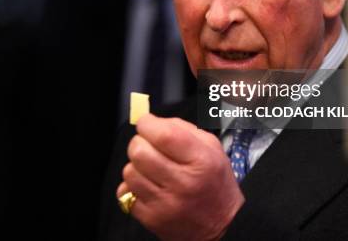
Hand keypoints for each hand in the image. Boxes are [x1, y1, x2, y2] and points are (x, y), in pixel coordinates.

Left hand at [117, 114, 243, 240]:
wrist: (222, 226)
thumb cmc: (214, 181)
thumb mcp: (211, 148)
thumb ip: (182, 128)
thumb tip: (152, 121)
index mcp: (201, 160)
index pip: (163, 134)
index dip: (147, 123)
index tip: (147, 122)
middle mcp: (183, 182)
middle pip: (140, 151)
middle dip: (139, 142)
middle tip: (148, 145)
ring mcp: (166, 203)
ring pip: (130, 171)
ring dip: (136, 165)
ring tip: (150, 168)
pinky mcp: (152, 219)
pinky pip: (125, 193)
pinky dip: (133, 186)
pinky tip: (148, 186)